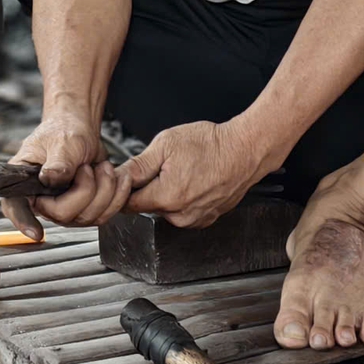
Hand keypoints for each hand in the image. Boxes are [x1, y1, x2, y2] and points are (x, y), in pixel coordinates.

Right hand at [2, 113, 130, 235]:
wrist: (81, 132)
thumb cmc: (63, 131)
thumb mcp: (60, 142)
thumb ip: (57, 162)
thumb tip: (51, 179)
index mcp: (25, 182)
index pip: (16, 207)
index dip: (24, 221)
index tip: (36, 233)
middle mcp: (42, 200)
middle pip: (62, 215)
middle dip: (85, 190)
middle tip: (86, 168)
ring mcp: (64, 209)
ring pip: (88, 217)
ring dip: (104, 189)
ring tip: (101, 167)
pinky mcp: (84, 211)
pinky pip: (105, 215)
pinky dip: (116, 194)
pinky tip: (115, 177)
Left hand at [122, 120, 268, 227]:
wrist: (246, 150)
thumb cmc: (211, 145)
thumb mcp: (167, 144)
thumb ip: (138, 165)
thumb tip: (117, 176)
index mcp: (166, 197)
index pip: (129, 204)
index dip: (125, 189)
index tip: (130, 177)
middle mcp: (181, 215)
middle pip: (149, 206)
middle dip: (150, 188)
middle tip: (164, 166)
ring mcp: (196, 219)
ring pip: (167, 211)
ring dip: (168, 195)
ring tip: (184, 172)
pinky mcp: (207, 218)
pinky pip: (185, 212)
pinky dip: (185, 199)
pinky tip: (195, 181)